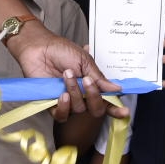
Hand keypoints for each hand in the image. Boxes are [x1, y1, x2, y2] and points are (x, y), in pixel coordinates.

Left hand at [10, 19, 129, 116]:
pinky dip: (64, 107)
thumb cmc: (61, 50)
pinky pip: (62, 116)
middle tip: (88, 81)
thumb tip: (116, 89)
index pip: (106, 100)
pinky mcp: (52, 104)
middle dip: (94, 97)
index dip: (116, 108)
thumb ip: (99, 78)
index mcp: (91, 85)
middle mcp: (81, 95)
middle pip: (95, 109)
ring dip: (76, 92)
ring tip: (67, 75)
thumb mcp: (85, 61)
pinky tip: (63, 95)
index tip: (125, 111)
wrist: (39, 47)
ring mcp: (67, 101)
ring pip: (79, 109)